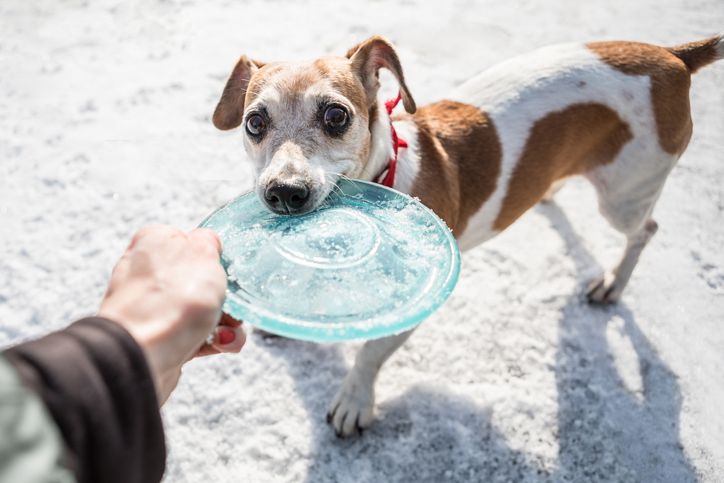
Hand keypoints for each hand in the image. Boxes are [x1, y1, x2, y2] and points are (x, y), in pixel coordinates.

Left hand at [98, 225, 245, 403]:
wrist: (145, 353)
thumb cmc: (174, 299)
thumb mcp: (203, 252)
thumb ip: (209, 240)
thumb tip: (208, 243)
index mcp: (155, 241)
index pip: (193, 241)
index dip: (216, 259)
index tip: (228, 273)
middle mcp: (150, 272)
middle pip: (203, 280)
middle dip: (226, 298)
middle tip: (232, 309)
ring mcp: (153, 306)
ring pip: (204, 310)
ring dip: (225, 323)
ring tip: (225, 334)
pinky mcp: (159, 336)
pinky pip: (195, 334)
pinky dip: (213, 341)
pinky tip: (218, 345)